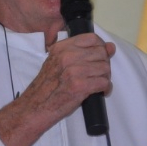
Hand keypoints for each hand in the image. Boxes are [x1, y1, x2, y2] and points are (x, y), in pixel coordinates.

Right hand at [0, 33, 114, 145]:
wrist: (36, 106)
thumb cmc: (47, 86)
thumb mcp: (58, 62)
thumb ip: (82, 52)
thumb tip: (110, 46)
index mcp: (62, 47)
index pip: (92, 39)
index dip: (101, 47)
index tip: (100, 57)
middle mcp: (68, 56)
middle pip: (101, 53)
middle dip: (104, 64)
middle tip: (98, 74)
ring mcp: (74, 71)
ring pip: (105, 68)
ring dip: (105, 77)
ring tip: (98, 83)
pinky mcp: (80, 86)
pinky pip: (104, 82)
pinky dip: (106, 88)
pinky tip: (101, 91)